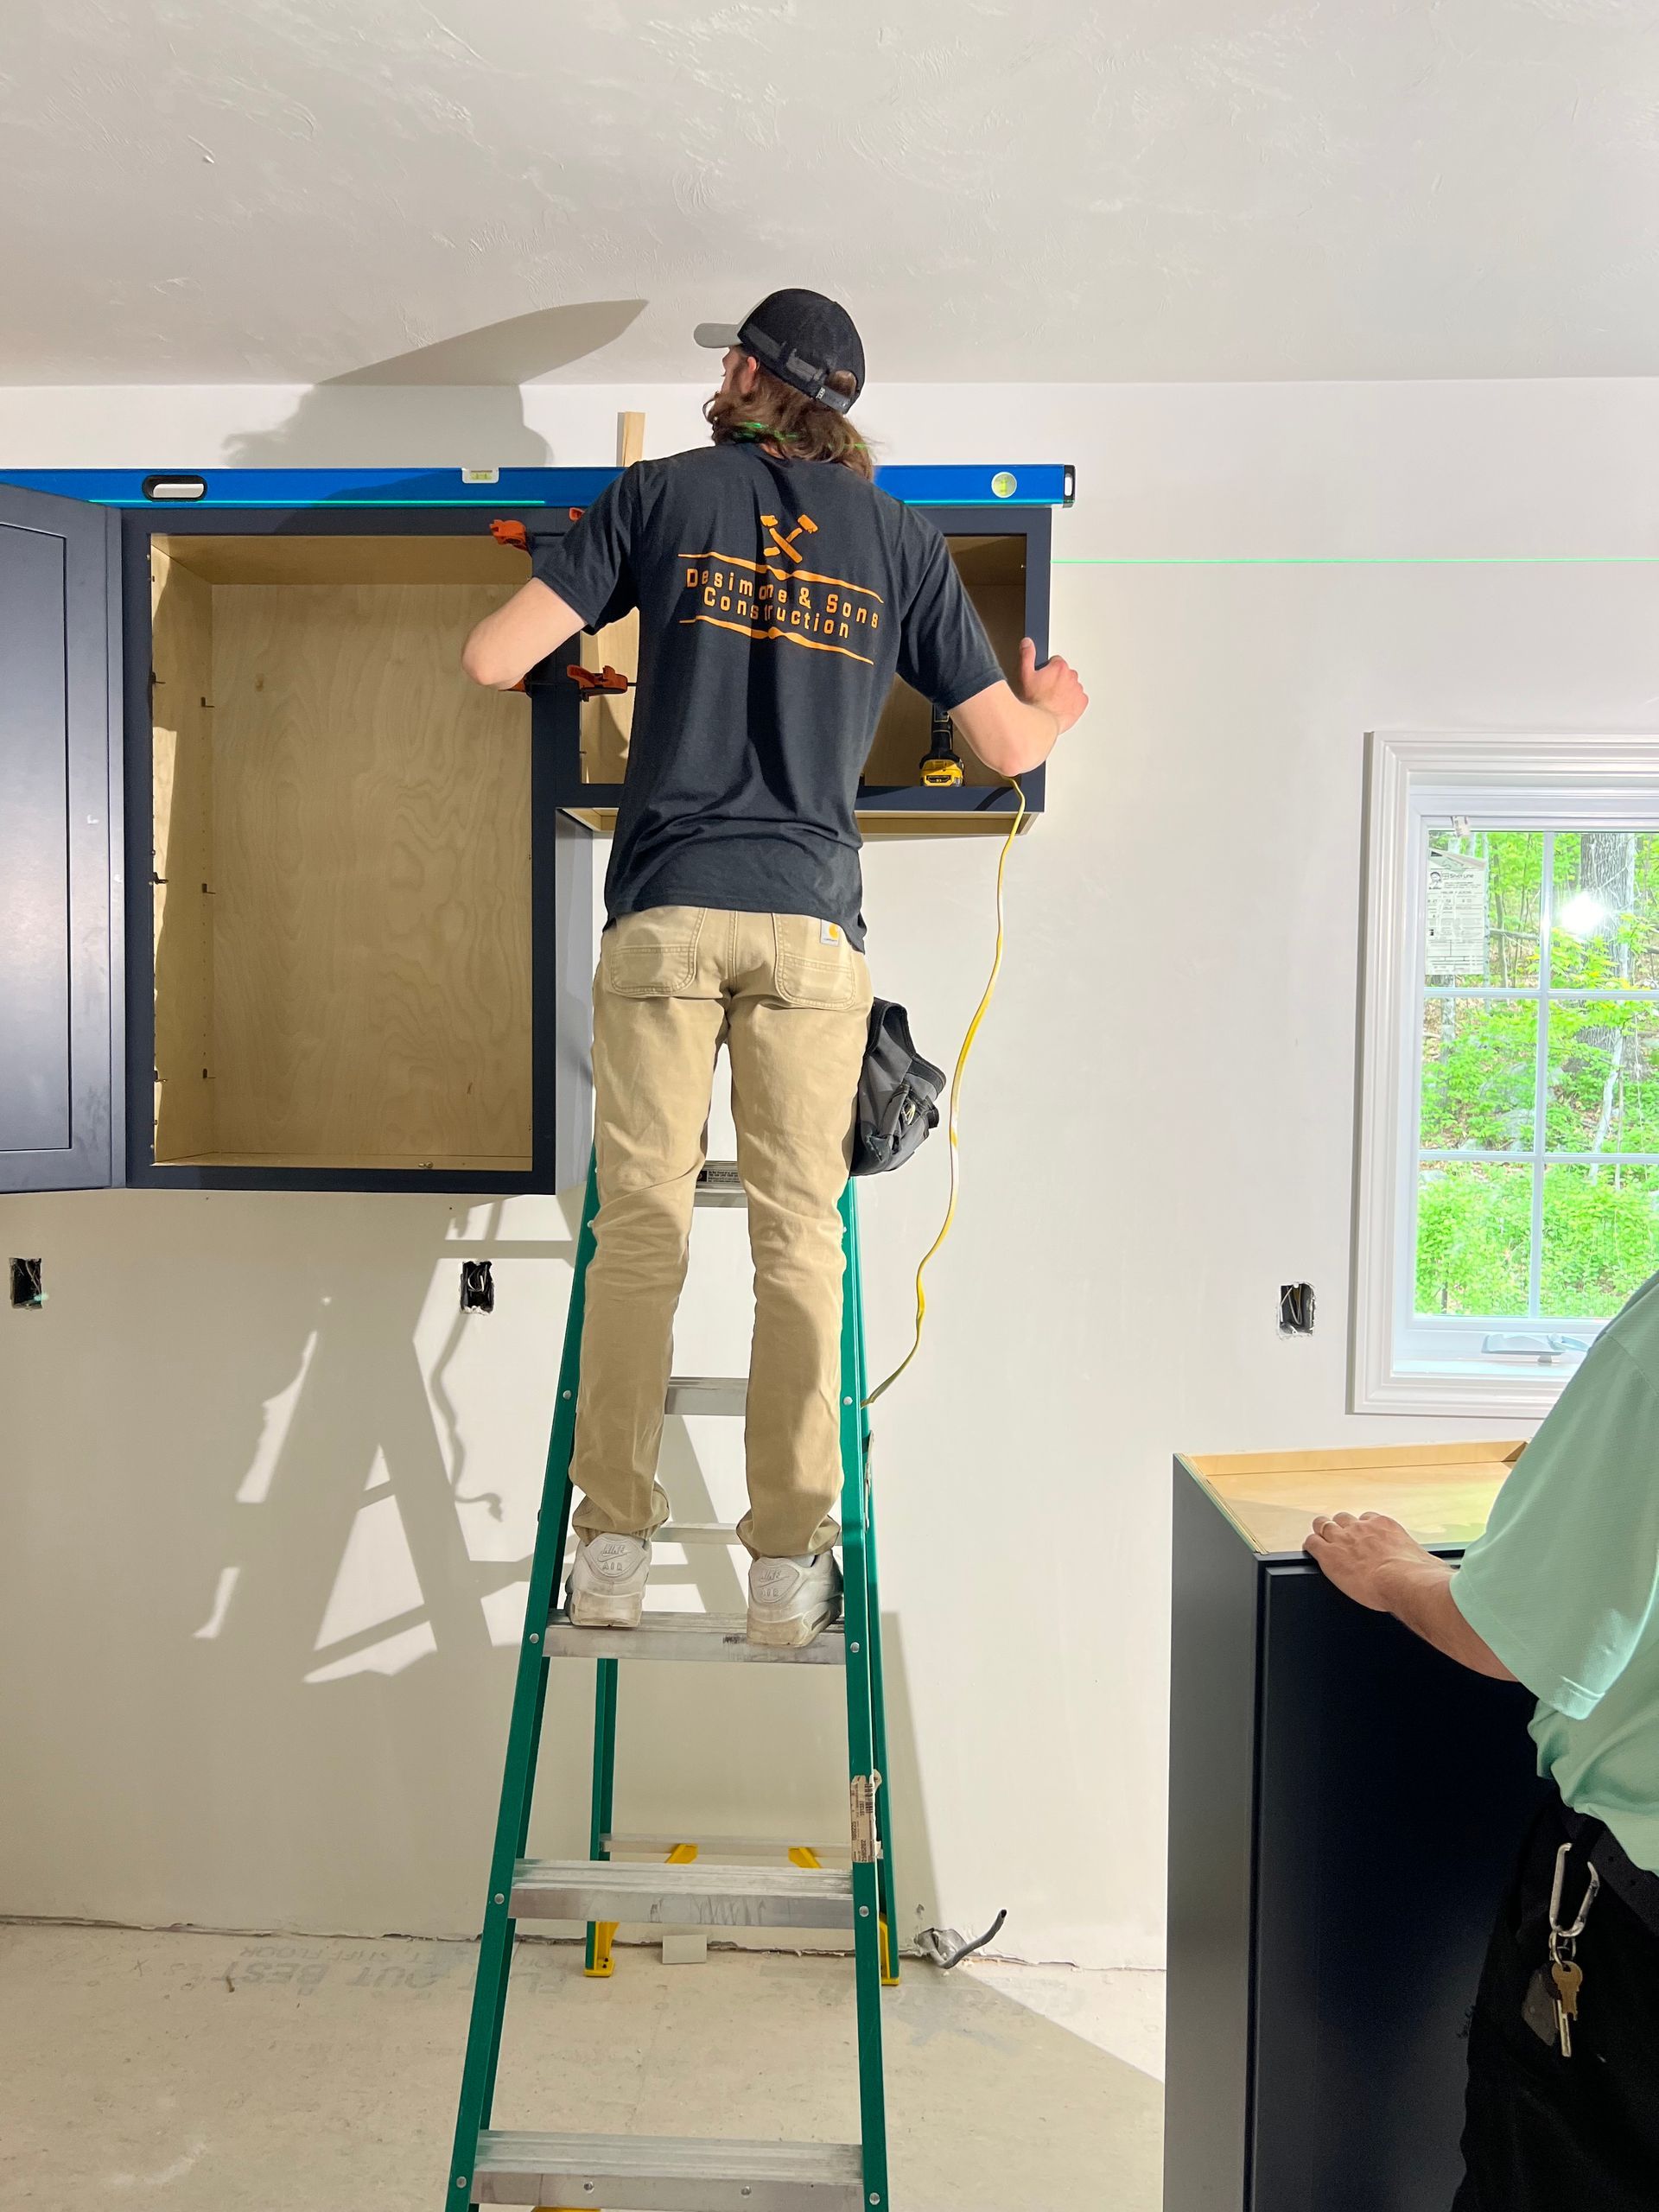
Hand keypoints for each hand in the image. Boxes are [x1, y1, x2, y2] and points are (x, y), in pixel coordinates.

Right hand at [1018, 637, 1087, 735]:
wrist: (1041, 722)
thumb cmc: (1033, 701)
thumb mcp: (1024, 675)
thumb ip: (1027, 655)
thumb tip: (1028, 643)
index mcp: (1059, 667)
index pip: (1056, 661)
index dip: (1047, 670)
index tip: (1042, 678)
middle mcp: (1072, 676)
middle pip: (1065, 673)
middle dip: (1057, 680)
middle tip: (1045, 691)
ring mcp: (1077, 690)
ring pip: (1072, 686)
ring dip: (1064, 690)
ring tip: (1052, 700)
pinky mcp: (1082, 703)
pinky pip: (1079, 699)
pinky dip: (1072, 702)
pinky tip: (1061, 706)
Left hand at [1303, 1511, 1436, 1611]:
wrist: (1403, 1582)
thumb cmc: (1419, 1577)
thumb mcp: (1425, 1562)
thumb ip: (1423, 1562)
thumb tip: (1436, 1571)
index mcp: (1385, 1526)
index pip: (1367, 1519)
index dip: (1361, 1529)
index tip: (1362, 1538)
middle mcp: (1362, 1528)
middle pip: (1343, 1518)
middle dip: (1340, 1527)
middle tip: (1340, 1539)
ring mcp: (1343, 1538)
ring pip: (1323, 1525)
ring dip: (1322, 1532)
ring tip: (1320, 1539)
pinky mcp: (1329, 1554)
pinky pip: (1311, 1543)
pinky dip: (1310, 1546)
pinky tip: (1311, 1551)